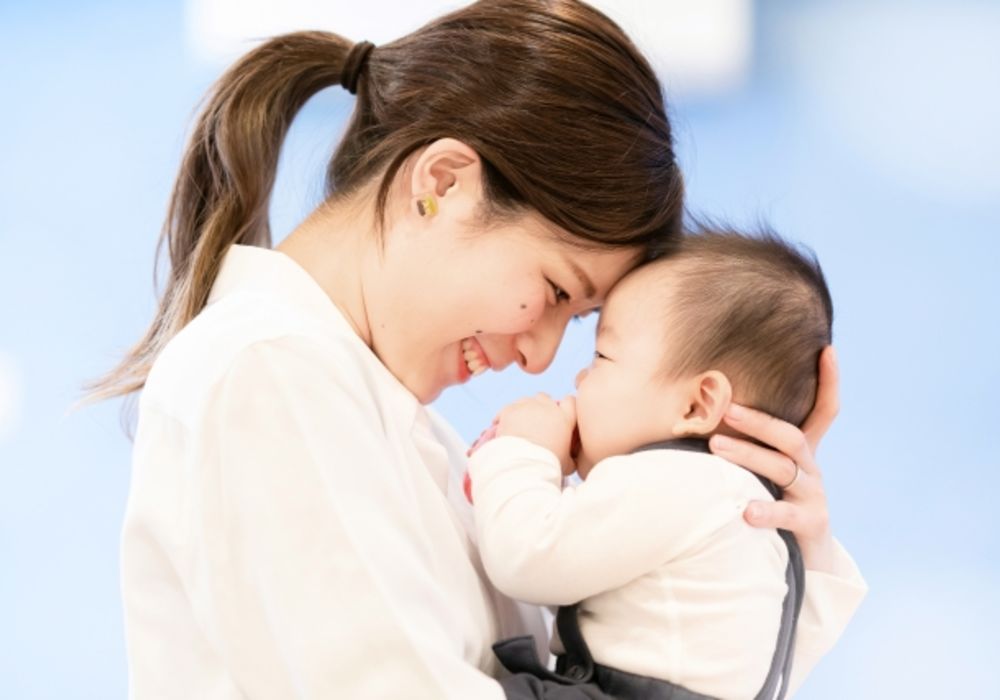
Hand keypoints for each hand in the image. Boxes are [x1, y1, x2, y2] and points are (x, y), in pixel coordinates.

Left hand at [496, 394, 577, 474]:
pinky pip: (508, 408)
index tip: (559, 415)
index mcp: (564, 418)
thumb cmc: (548, 464)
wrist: (524, 463)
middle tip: (536, 422)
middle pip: (545, 398)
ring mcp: (528, 406)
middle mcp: (547, 407)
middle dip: (541, 407)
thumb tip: (572, 462)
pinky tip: (504, 426)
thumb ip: (570, 458)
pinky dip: (506, 416)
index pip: (570, 401)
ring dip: (524, 409)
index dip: (565, 406)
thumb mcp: (567, 464)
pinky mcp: (510, 410)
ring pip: (526, 400)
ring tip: (519, 424)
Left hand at [708, 347, 839, 572]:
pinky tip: (744, 511)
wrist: (806, 564)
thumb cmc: (772, 508)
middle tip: (726, 408)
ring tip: (716, 446)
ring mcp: (813, 497)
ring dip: (748, 455)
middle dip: (758, 420)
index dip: (829, 381)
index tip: (827, 348)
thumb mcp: (765, 475)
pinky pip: (787, 515)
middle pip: (790, 437)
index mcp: (802, 454)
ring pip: (782, 469)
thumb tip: (700, 419)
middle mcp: (811, 470)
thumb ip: (745, 448)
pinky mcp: (812, 525)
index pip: (825, 411)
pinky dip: (765, 511)